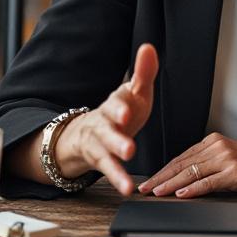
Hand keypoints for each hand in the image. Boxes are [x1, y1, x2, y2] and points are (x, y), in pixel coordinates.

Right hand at [54, 43, 156, 196]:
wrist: (87, 133)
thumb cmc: (120, 111)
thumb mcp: (133, 92)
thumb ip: (143, 73)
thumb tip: (149, 47)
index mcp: (115, 103)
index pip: (117, 101)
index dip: (121, 105)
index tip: (128, 106)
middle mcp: (103, 122)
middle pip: (108, 127)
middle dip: (116, 135)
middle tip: (128, 139)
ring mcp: (99, 142)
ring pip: (105, 150)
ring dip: (116, 158)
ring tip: (129, 166)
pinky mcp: (99, 159)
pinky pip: (108, 170)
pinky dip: (118, 178)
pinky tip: (128, 188)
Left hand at [138, 133, 236, 198]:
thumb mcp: (232, 160)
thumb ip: (210, 165)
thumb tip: (186, 179)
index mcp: (215, 141)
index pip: (182, 157)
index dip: (163, 170)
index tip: (150, 180)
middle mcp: (219, 147)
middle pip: (182, 163)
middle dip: (161, 177)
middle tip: (145, 187)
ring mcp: (227, 159)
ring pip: (191, 172)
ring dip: (171, 184)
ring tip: (157, 192)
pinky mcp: (236, 173)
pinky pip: (209, 182)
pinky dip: (193, 189)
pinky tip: (182, 194)